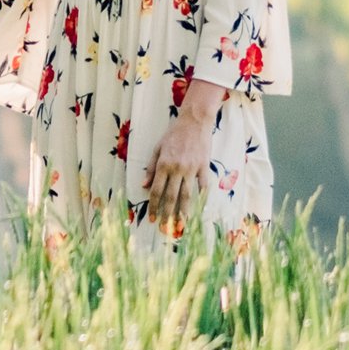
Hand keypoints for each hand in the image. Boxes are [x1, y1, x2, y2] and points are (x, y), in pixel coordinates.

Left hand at [143, 78, 223, 236]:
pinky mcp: (204, 167)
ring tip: (180, 224)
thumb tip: (144, 185)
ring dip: (183, 212)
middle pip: (171, 196)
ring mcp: (191, 169)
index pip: (157, 191)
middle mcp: (177, 169)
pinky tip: (199, 209)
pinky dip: (201, 198)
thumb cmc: (174, 134)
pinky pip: (202, 186)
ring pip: (187, 195)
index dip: (153, 206)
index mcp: (163, 164)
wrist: (194, 121)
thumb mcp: (157, 148)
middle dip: (167, 213)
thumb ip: (151, 167)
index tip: (152, 218)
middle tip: (165, 227)